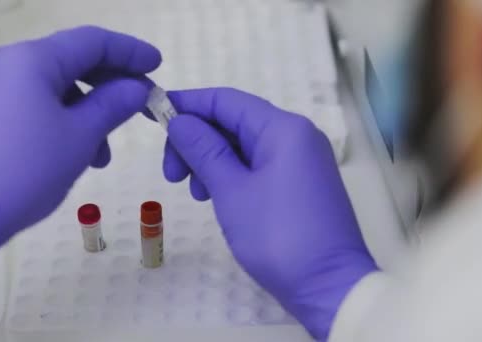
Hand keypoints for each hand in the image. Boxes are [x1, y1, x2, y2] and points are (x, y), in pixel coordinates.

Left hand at [0, 26, 160, 270]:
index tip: (158, 65)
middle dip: (110, 86)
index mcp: (30, 59)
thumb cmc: (26, 170)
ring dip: (87, 112)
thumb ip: (114, 104)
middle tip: (141, 108)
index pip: (92, 42)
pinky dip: (61, 121)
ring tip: (103, 154)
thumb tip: (138, 87)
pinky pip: (33, 104)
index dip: (130, 51)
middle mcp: (6, 63)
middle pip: (71, 62)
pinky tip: (75, 154)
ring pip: (53, 88)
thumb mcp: (80, 136)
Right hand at [162, 88, 376, 339]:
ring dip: (211, 161)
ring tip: (194, 193)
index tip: (152, 115)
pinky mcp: (300, 184)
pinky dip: (231, 176)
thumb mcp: (231, 191)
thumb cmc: (277, 236)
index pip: (225, 100)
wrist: (329, 287)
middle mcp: (296, 136)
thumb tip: (178, 120)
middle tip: (171, 175)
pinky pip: (258, 166)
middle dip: (196, 141)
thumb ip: (203, 150)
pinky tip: (215, 197)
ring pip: (244, 147)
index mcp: (283, 128)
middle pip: (234, 122)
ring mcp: (301, 161)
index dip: (186, 104)